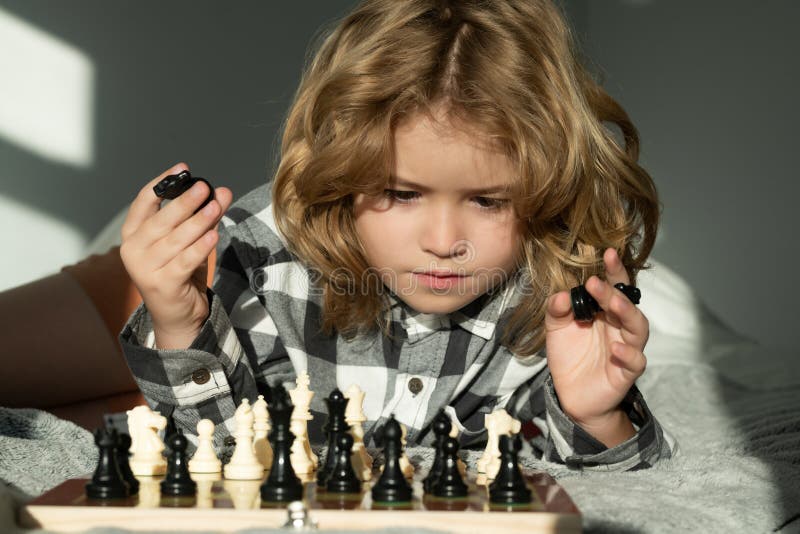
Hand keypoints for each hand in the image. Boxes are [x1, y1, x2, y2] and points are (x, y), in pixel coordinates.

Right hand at [120, 163, 232, 348]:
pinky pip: (185, 261)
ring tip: (216, 206)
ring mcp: (145, 269)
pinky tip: (214, 234)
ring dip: (198, 221)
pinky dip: (200, 247)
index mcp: (133, 234)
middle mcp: (133, 250)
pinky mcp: (162, 285)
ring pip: (176, 240)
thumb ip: (203, 216)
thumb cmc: (179, 272)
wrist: (177, 315)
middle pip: (161, 220)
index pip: (144, 201)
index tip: (183, 169)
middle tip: (205, 187)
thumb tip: (222, 191)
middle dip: (185, 202)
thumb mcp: (189, 241)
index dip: (163, 183)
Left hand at [544, 248, 648, 443]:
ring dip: (626, 313)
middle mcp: (619, 327)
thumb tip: (561, 295)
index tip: (608, 252)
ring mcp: (626, 348)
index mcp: (605, 312)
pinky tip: (616, 347)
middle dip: (613, 291)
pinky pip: (636, 362)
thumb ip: (556, 310)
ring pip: (638, 328)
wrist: (572, 395)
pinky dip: (629, 353)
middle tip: (594, 282)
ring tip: (612, 304)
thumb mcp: (556, 329)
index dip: (614, 270)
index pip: (614, 286)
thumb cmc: (570, 356)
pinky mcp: (626, 373)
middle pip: (626, 304)